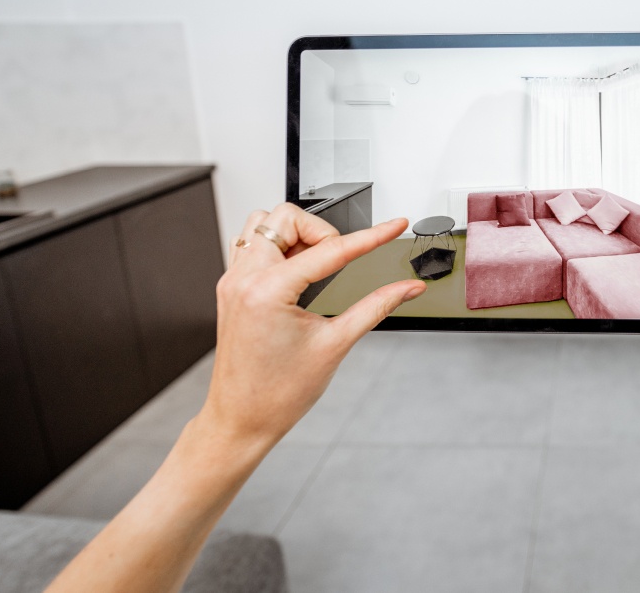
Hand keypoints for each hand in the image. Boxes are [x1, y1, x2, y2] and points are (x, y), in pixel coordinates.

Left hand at [201, 204, 425, 447]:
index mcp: (268, 291)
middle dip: (321, 230)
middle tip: (343, 258)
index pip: (331, 249)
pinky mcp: (231, 289)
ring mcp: (233, 282)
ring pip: (262, 224)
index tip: (394, 226)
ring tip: (318, 264)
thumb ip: (376, 307)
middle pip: (286, 218)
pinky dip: (277, 248)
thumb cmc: (278, 393)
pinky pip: (250, 245)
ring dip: (295, 234)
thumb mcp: (336, 345)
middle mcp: (244, 279)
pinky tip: (297, 273)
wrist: (242, 420)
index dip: (372, 236)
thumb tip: (408, 289)